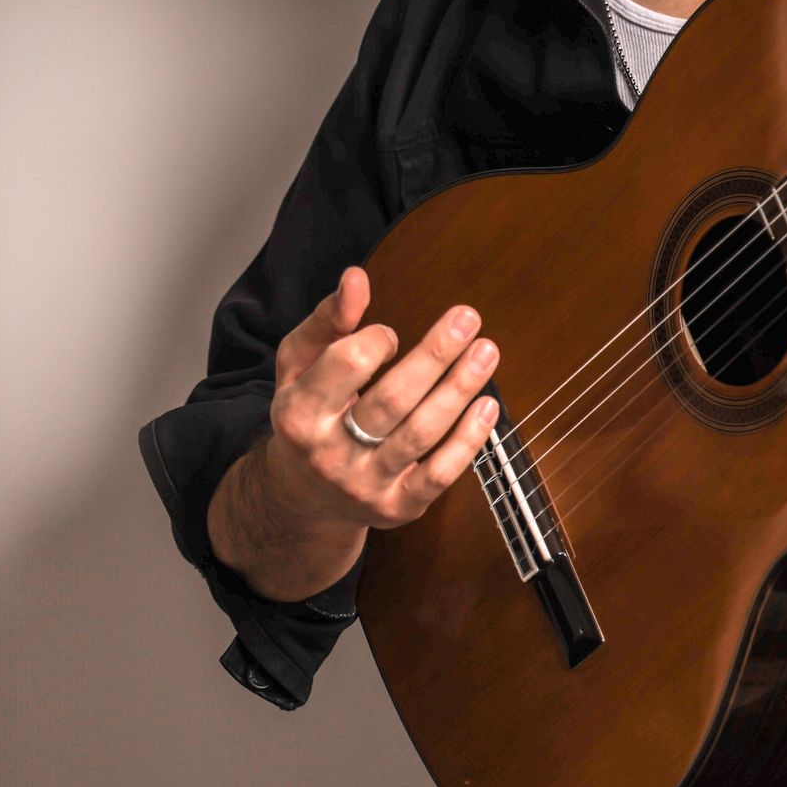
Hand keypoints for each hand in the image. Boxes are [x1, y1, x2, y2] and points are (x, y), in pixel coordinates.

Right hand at [209, 267, 500, 597]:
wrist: (303, 497)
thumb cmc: (308, 415)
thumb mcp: (300, 366)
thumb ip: (328, 320)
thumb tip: (356, 278)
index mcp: (298, 413)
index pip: (347, 365)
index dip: (376, 341)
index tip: (390, 335)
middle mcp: (329, 454)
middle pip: (393, 398)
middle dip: (435, 354)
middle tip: (468, 317)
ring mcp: (365, 485)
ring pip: (422, 433)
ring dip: (460, 389)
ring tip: (487, 351)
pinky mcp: (398, 507)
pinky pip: (440, 474)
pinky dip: (468, 440)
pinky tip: (487, 405)